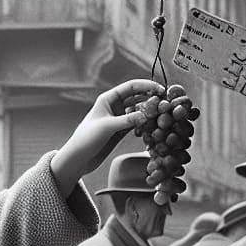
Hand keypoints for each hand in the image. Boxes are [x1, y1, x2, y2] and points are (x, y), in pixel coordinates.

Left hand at [50, 79, 163, 194]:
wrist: (78, 158)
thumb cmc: (86, 139)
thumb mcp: (107, 127)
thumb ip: (127, 120)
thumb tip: (148, 114)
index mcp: (108, 99)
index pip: (131, 87)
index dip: (147, 86)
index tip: (162, 90)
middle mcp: (114, 106)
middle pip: (137, 97)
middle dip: (152, 98)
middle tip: (167, 103)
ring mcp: (118, 119)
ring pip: (139, 111)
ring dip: (150, 112)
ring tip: (163, 115)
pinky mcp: (121, 131)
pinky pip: (137, 123)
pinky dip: (146, 123)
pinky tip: (155, 125)